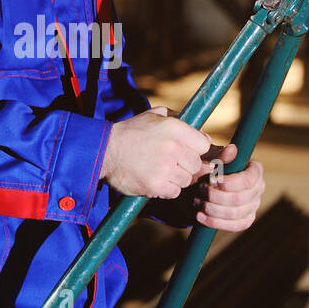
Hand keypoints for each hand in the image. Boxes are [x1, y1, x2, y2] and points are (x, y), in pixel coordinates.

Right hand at [100, 105, 214, 198]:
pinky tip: (155, 180)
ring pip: (187, 180)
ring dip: (176, 178)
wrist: (104, 150)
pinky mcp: (156, 185)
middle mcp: (173, 147)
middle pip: (197, 165)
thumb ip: (179, 119)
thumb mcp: (154, 115)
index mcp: (175, 128)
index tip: (187, 152)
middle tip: (171, 163)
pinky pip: (175, 192)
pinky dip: (167, 189)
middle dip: (187, 166)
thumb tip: (204, 135)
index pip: (204, 145)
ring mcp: (165, 168)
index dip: (196, 150)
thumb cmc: (131, 132)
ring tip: (160, 171)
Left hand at [191, 142, 264, 231]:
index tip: (211, 180)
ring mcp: (253, 205)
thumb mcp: (209, 158)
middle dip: (216, 196)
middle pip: (240, 199)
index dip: (229, 183)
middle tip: (200, 189)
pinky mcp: (246, 219)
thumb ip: (219, 155)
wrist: (198, 185)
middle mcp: (258, 188)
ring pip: (235, 214)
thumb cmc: (206, 167)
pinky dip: (215, 222)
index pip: (248, 180)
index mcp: (254, 170)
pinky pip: (235, 226)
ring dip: (212, 209)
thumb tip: (232, 149)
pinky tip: (200, 216)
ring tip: (196, 201)